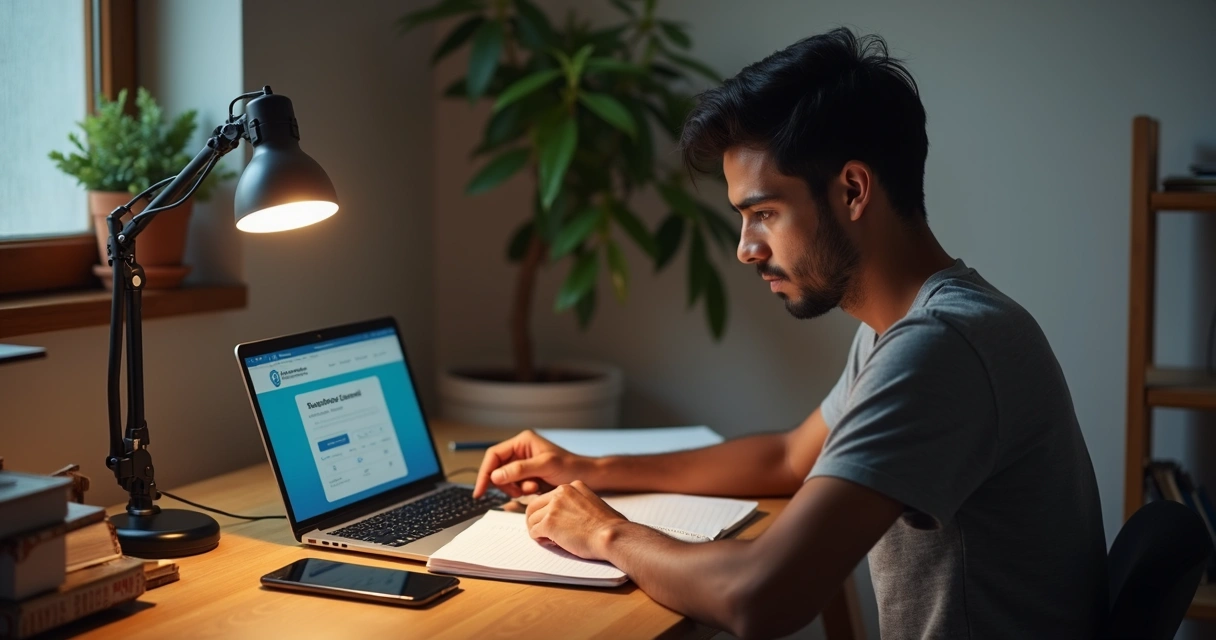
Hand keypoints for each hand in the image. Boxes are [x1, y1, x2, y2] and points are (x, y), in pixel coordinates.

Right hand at [473, 430, 595, 497]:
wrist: (587, 477)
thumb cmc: (570, 467)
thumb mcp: (545, 466)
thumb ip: (520, 470)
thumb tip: (495, 476)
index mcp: (522, 441)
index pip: (494, 455)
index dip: (485, 472)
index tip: (480, 490)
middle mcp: (520, 451)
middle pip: (497, 469)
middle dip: (506, 483)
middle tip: (520, 491)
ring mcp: (524, 464)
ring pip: (506, 480)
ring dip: (516, 489)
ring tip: (534, 489)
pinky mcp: (528, 476)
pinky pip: (515, 486)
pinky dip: (522, 492)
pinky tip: (536, 491)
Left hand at [525, 481, 626, 559]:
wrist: (611, 535)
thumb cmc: (609, 526)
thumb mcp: (594, 503)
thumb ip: (578, 503)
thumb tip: (567, 516)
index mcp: (572, 486)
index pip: (548, 496)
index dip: (547, 511)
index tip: (552, 521)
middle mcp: (561, 492)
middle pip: (534, 505)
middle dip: (535, 519)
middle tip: (540, 530)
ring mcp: (554, 506)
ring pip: (532, 519)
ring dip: (537, 530)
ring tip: (547, 538)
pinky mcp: (549, 522)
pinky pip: (534, 531)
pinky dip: (538, 538)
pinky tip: (549, 542)